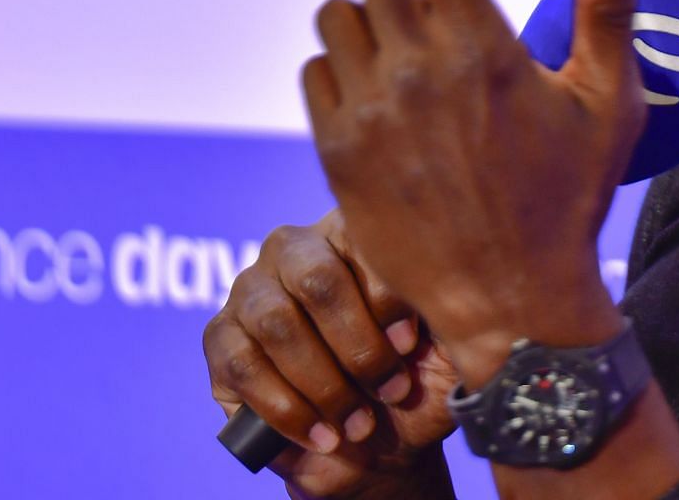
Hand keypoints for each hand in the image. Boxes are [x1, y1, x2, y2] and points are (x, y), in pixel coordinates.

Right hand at [204, 209, 459, 497]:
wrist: (378, 444)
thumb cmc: (418, 379)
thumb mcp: (449, 345)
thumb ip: (452, 309)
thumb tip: (459, 288)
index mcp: (356, 233)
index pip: (366, 238)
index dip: (390, 295)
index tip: (412, 344)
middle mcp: (296, 249)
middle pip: (316, 278)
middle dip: (357, 345)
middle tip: (391, 390)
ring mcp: (250, 291)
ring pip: (275, 324)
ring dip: (323, 385)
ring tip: (360, 424)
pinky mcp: (220, 339)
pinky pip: (242, 366)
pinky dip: (285, 409)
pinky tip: (321, 435)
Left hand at [303, 0, 646, 381]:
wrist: (508, 300)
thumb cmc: (569, 194)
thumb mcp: (608, 101)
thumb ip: (608, 6)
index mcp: (483, 42)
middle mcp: (417, 66)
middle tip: (442, 27)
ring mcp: (368, 108)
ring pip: (336, 15)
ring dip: (368, 25)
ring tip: (412, 70)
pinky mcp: (334, 148)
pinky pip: (314, 69)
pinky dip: (341, 73)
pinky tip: (384, 109)